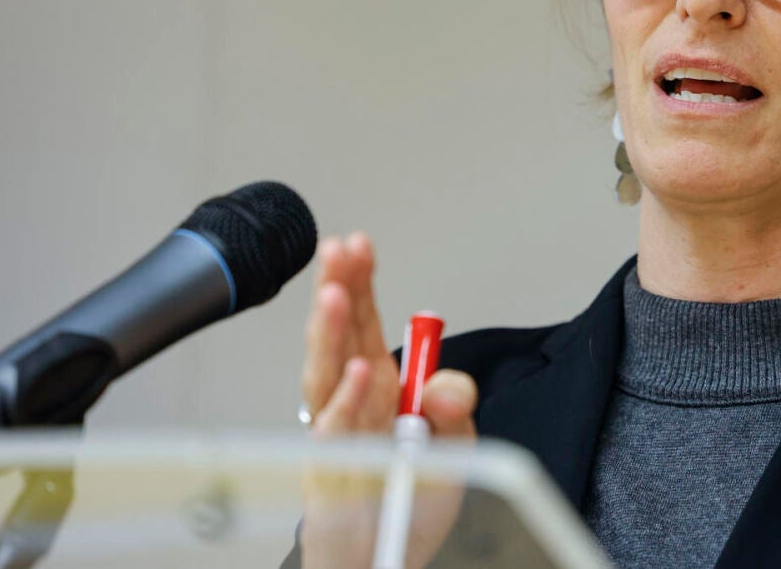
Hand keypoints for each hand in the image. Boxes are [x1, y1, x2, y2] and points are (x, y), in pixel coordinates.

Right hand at [298, 232, 477, 568]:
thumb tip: (448, 386)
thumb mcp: (454, 446)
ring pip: (325, 381)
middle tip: (338, 254)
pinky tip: (361, 372)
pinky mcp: (331, 482)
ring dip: (331, 337)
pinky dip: (349, 404)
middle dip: (336, 294)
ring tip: (339, 296)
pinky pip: (337, 438)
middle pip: (337, 342)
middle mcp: (350, 409)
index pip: (364, 325)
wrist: (392, 562)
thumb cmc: (411, 502)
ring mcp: (336, 443)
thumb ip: (455, 408)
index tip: (358, 244)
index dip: (359, 283)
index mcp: (378, 390)